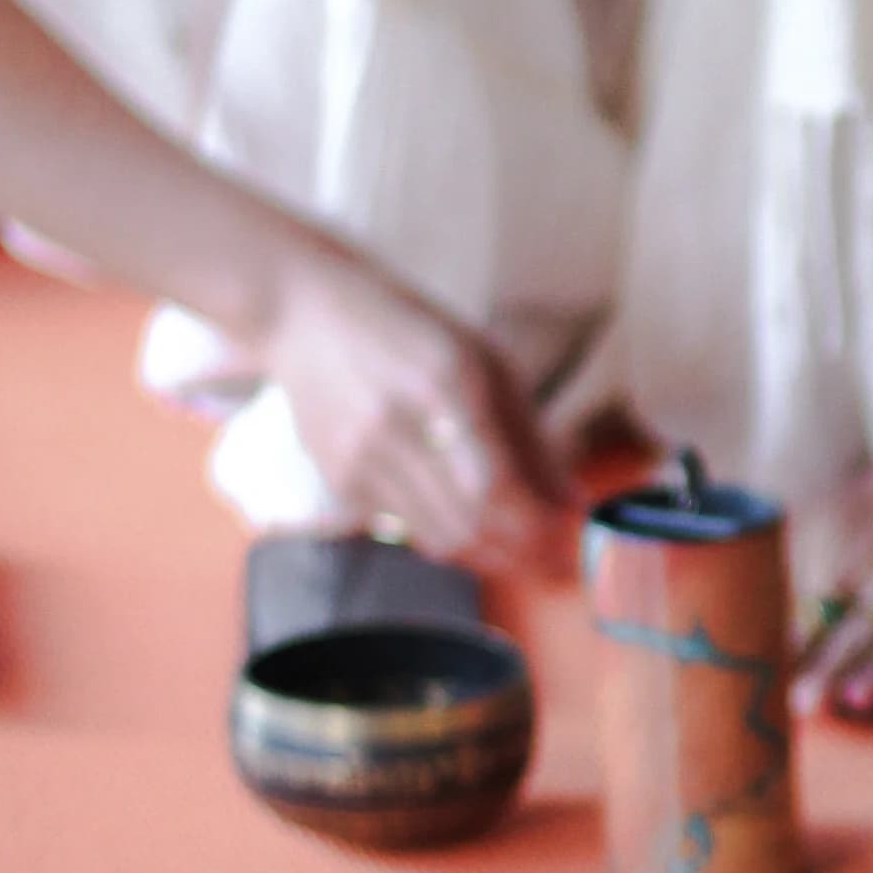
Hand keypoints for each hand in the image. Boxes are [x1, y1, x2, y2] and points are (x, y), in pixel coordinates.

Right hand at [260, 253, 571, 569]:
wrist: (302, 313)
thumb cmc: (408, 329)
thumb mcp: (483, 359)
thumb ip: (530, 433)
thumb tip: (570, 501)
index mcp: (444, 383)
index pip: (494, 485)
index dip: (536, 524)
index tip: (566, 534)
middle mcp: (396, 425)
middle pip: (468, 522)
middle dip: (521, 552)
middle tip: (553, 560)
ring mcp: (360, 456)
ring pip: (437, 538)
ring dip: (488, 556)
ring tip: (522, 555)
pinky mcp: (338, 478)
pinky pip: (405, 529)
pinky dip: (446, 538)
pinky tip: (471, 530)